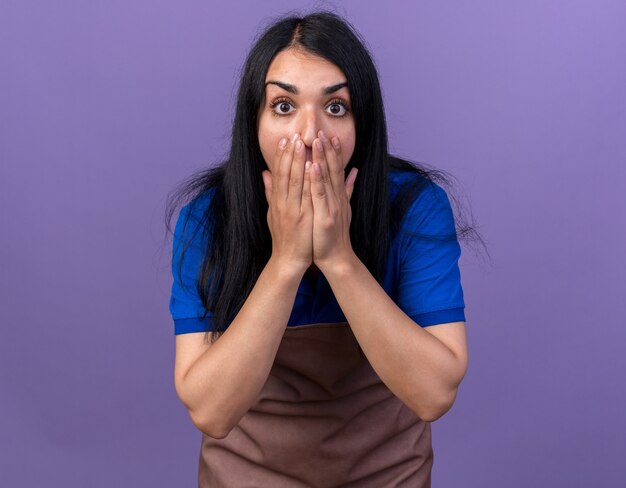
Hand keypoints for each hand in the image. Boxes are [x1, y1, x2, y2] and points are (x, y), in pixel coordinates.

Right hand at [261, 133, 313, 275]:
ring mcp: (293, 210)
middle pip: (286, 173)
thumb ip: (270, 192)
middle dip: (291, 153)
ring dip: (299, 161)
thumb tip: (264, 173)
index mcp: (277, 201)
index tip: (286, 140)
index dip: (282, 156)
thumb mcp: (273, 213)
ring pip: (296, 181)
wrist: (288, 260)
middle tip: (294, 135)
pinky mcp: (303, 217)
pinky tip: (312, 167)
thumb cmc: (284, 237)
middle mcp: (283, 203)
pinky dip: (309, 180)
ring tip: (303, 143)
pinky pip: (307, 195)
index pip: (279, 173)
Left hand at [309, 130, 357, 270]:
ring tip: (317, 140)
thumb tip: (355, 170)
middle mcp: (337, 198)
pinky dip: (316, 180)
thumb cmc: (333, 233)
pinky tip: (312, 165)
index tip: (328, 135)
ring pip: (326, 178)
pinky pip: (320, 194)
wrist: (336, 257)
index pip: (336, 169)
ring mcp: (333, 206)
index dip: (333, 152)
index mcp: (338, 196)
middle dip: (327, 149)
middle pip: (333, 169)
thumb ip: (348, 188)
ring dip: (322, 158)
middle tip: (322, 130)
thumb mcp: (342, 208)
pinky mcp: (326, 216)